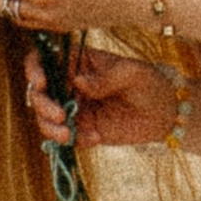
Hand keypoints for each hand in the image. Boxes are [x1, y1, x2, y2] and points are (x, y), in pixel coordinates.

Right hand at [25, 42, 176, 151]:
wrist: (164, 114)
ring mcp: (74, 108)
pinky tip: (95, 139)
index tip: (41, 83)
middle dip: (42, 106)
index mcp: (79, 62)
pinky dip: (74, 140)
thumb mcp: (132, 74)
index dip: (35, 69)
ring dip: (51, 129)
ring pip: (46, 118)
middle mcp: (71, 84)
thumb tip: (78, 80)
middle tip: (60, 117)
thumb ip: (106, 77)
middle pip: (39, 92)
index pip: (46, 60)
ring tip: (71, 135)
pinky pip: (66, 137)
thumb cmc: (149, 83)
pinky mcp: (82, 129)